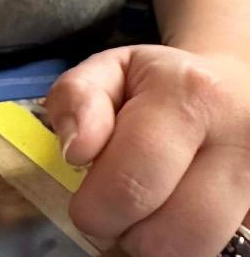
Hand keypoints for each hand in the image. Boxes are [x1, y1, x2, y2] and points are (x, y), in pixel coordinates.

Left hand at [44, 45, 249, 256]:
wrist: (233, 86)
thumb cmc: (159, 82)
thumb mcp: (108, 70)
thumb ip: (76, 97)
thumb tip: (76, 150)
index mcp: (190, 96)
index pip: (133, 180)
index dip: (97, 206)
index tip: (85, 200)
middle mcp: (240, 142)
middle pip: (169, 234)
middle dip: (126, 232)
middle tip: (115, 206)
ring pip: (195, 252)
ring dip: (157, 243)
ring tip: (147, 209)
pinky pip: (218, 250)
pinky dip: (185, 243)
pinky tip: (177, 213)